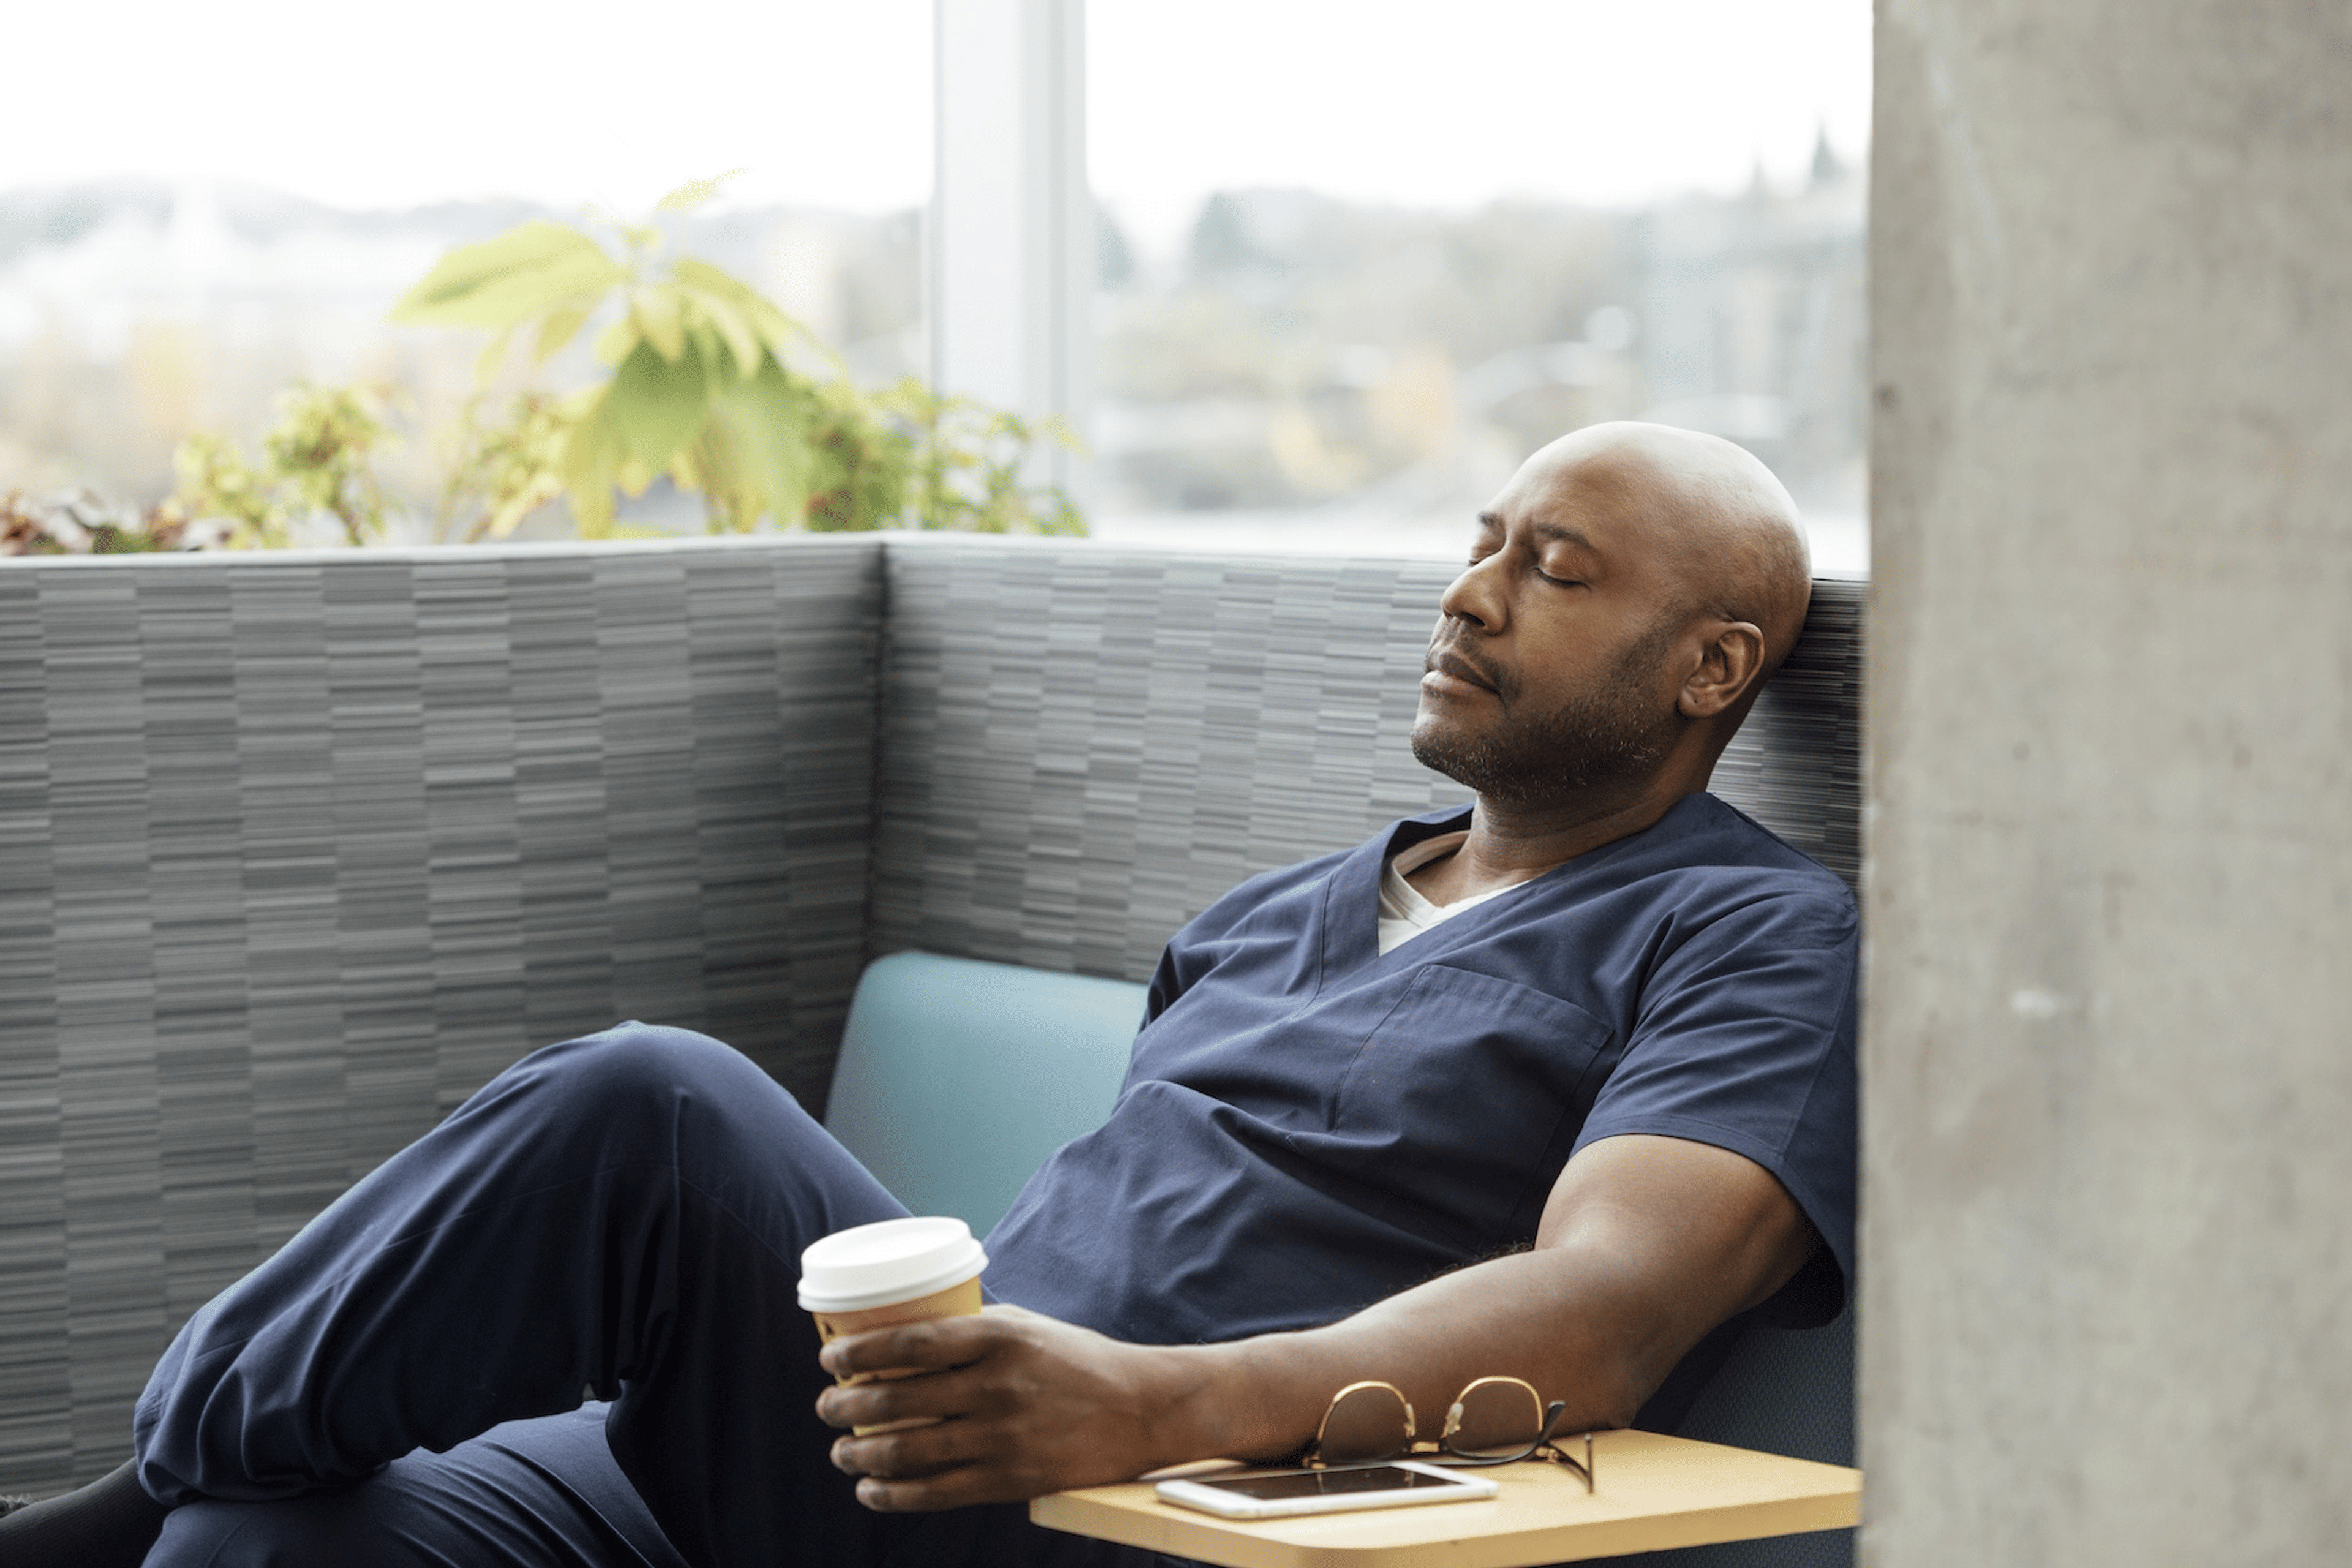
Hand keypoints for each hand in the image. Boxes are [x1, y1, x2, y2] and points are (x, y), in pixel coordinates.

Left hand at [815, 1305, 1212, 1510]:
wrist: (1142, 1409)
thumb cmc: (1077, 1360)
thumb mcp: (1026, 1326)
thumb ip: (972, 1331)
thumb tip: (904, 1335)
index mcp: (999, 1337)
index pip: (909, 1343)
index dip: (858, 1354)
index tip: (831, 1362)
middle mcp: (997, 1386)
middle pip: (898, 1400)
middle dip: (846, 1407)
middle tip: (826, 1408)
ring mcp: (1003, 1437)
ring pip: (908, 1451)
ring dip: (859, 1454)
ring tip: (842, 1451)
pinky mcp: (1010, 1481)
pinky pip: (935, 1494)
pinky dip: (891, 1495)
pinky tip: (871, 1490)